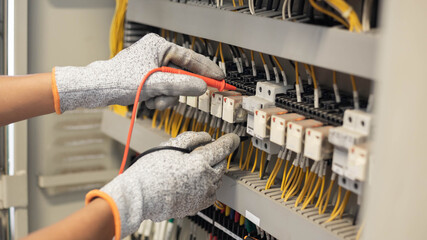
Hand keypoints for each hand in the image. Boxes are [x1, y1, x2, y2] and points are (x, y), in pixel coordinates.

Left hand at [52, 33, 223, 112]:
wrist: (96, 90)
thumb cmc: (118, 80)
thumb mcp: (155, 83)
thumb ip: (181, 84)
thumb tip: (202, 86)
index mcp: (159, 46)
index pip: (191, 58)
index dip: (207, 71)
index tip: (219, 80)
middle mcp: (157, 55)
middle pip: (182, 75)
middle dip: (176, 90)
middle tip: (170, 97)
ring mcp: (153, 68)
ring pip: (174, 86)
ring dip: (166, 98)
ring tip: (153, 101)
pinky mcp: (148, 79)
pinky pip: (164, 91)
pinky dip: (159, 99)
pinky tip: (148, 101)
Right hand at [85, 132, 239, 238]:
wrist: (139, 196)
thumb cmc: (151, 171)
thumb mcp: (171, 145)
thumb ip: (193, 138)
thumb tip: (208, 138)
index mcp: (199, 163)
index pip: (223, 148)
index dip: (230, 140)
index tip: (234, 138)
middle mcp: (205, 180)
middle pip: (222, 163)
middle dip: (217, 156)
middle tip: (203, 152)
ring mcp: (203, 195)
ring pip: (217, 179)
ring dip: (211, 170)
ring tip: (192, 168)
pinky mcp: (198, 205)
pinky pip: (211, 192)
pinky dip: (207, 185)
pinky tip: (192, 181)